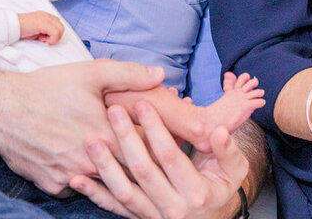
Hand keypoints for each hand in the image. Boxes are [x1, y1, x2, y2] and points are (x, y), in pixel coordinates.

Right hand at [0, 60, 164, 194]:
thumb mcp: (90, 73)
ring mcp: (72, 178)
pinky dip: (82, 176)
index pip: (149, 149)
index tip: (167, 136)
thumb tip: (160, 76)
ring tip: (113, 154)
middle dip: (141, 158)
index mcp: (108, 136)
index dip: (161, 142)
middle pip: (128, 169)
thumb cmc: (46, 88)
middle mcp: (92, 163)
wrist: (0, 110)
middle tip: (149, 150)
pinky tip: (82, 162)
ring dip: (111, 170)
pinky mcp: (52, 186)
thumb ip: (129, 74)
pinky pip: (76, 186)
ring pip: (102, 179)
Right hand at [19, 10, 63, 43]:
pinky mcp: (44, 23)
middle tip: (43, 39)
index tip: (44, 38)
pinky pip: (55, 33)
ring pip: (60, 30)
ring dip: (53, 38)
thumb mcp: (35, 29)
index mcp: (45, 16)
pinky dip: (51, 39)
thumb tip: (50, 37)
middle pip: (61, 27)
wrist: (12, 25)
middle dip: (55, 36)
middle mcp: (47, 16)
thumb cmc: (21, 29)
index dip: (53, 34)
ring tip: (42, 39)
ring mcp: (46, 19)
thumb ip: (44, 30)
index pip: (58, 24)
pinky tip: (42, 39)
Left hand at [70, 101, 247, 218]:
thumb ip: (227, 151)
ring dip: (105, 166)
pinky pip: (115, 208)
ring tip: (91, 140)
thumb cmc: (221, 187)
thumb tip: (219, 131)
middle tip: (113, 111)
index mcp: (196, 192)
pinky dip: (95, 194)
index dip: (156, 129)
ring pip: (125, 191)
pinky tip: (78, 179)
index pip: (170, 157)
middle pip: (144, 171)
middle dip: (127, 139)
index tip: (143, 103)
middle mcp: (173, 208)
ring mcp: (154, 217)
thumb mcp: (233, 170)